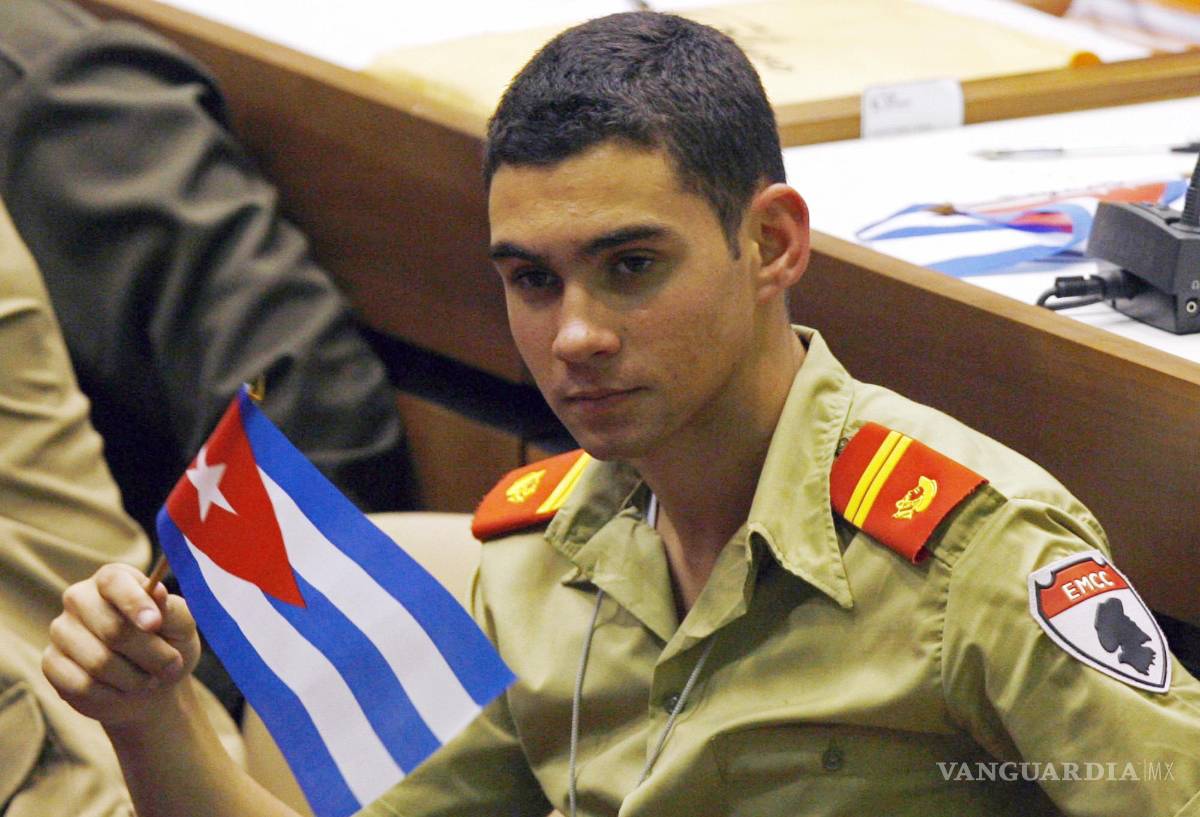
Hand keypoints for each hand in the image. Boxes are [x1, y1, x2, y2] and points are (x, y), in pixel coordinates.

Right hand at [43, 563, 200, 726]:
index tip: (155, 624)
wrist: (152, 684)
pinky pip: (82, 685)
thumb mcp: (182, 626)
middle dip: (150, 654)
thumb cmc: (170, 644)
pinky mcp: (51, 663)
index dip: (134, 602)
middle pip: (112, 628)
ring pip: (98, 662)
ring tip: (149, 678)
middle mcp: (80, 598)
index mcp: (114, 579)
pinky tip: (123, 689)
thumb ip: (173, 610)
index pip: (114, 581)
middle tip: (172, 665)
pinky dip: (112, 694)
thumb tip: (156, 593)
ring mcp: (61, 630)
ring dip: (135, 678)